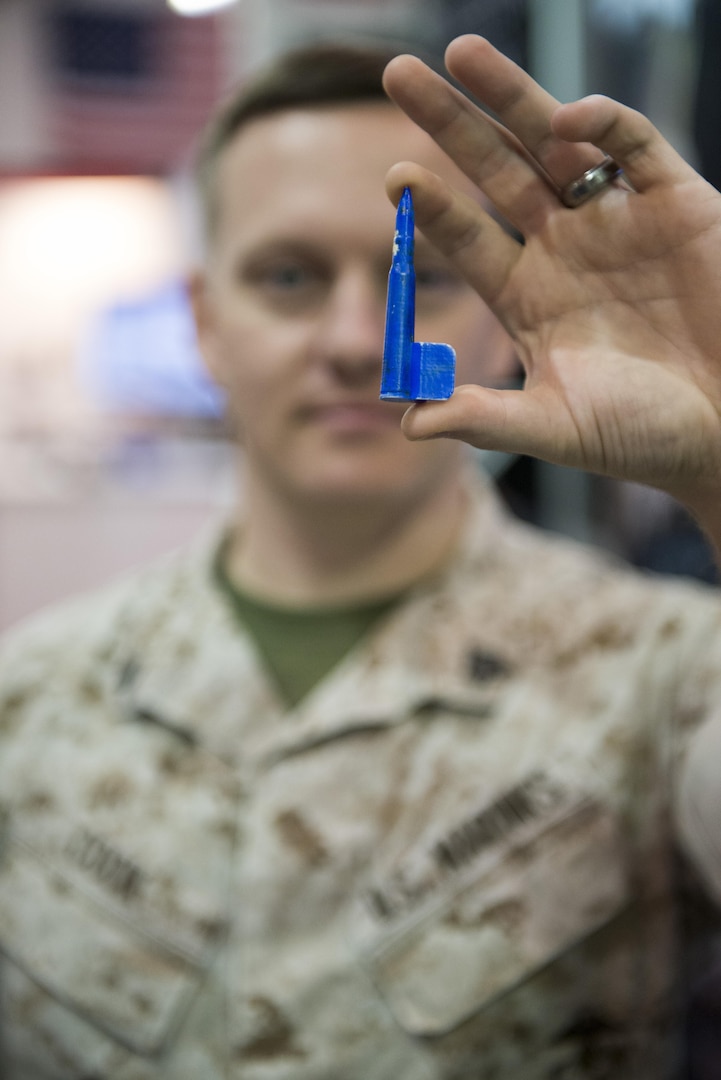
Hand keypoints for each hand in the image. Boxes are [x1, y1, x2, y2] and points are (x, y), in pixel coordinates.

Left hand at [383, 35, 720, 533]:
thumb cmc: (644, 434)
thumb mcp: (556, 427)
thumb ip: (485, 421)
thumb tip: (408, 424)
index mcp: (528, 297)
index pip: (467, 238)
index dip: (431, 207)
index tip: (394, 179)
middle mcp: (563, 249)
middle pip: (493, 172)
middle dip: (449, 123)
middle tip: (397, 72)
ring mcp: (616, 221)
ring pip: (553, 143)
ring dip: (510, 97)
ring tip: (459, 53)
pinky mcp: (675, 202)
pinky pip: (634, 147)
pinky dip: (604, 125)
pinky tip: (568, 116)